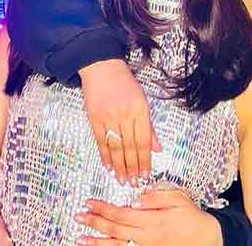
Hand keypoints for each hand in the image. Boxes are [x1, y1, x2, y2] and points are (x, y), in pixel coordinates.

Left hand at [75, 190, 221, 245]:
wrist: (206, 238)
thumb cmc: (192, 216)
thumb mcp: (177, 199)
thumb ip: (155, 198)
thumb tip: (135, 200)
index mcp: (151, 220)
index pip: (120, 214)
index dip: (103, 209)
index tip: (90, 202)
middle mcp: (146, 236)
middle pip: (114, 230)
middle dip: (94, 223)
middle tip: (78, 216)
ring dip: (97, 242)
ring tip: (81, 239)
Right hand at [79, 59, 161, 185]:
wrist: (101, 67)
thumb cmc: (125, 83)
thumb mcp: (142, 100)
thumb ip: (149, 127)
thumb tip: (157, 149)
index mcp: (140, 109)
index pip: (143, 141)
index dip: (145, 160)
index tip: (146, 175)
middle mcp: (124, 114)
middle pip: (130, 147)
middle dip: (133, 168)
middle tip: (134, 183)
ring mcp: (108, 116)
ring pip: (115, 147)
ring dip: (119, 166)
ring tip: (122, 180)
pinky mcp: (94, 118)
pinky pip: (101, 141)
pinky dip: (105, 156)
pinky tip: (109, 167)